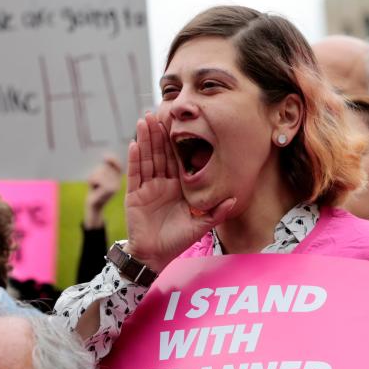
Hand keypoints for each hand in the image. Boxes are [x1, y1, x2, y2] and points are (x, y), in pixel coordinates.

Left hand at [83, 154, 122, 228]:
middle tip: (96, 183)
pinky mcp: (110, 190)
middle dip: (97, 173)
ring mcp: (116, 186)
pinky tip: (93, 189)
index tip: (105, 157)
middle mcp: (119, 183)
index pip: (118, 166)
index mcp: (118, 180)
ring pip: (101, 172)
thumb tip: (106, 157)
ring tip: (94, 186)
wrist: (93, 207)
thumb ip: (104, 168)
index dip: (112, 160)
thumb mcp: (100, 178)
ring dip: (93, 178)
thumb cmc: (95, 191)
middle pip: (105, 168)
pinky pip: (97, 179)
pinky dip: (91, 182)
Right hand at [124, 112, 234, 272]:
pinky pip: (135, 174)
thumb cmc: (178, 241)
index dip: (177, 142)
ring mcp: (148, 188)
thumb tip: (235, 199)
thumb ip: (217, 212)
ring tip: (144, 120)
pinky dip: (134, 159)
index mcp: (179, 187)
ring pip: (147, 159)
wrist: (155, 256)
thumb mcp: (201, 225)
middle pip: (160, 154)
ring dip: (145, 139)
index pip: (178, 159)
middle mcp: (163, 184)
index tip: (178, 123)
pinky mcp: (134, 195)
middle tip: (157, 112)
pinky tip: (134, 143)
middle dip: (158, 133)